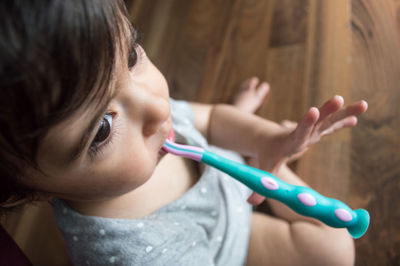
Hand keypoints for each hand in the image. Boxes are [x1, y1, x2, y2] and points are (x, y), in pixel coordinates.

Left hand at [247, 95, 367, 205]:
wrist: (267, 138)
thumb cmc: (267, 155)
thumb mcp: (265, 169)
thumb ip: (260, 186)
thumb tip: (250, 202)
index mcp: (290, 142)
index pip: (299, 132)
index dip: (306, 123)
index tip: (312, 110)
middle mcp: (302, 133)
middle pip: (317, 121)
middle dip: (328, 110)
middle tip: (338, 98)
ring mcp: (310, 130)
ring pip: (329, 119)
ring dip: (344, 112)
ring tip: (363, 104)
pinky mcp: (316, 130)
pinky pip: (332, 125)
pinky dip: (343, 121)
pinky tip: (356, 118)